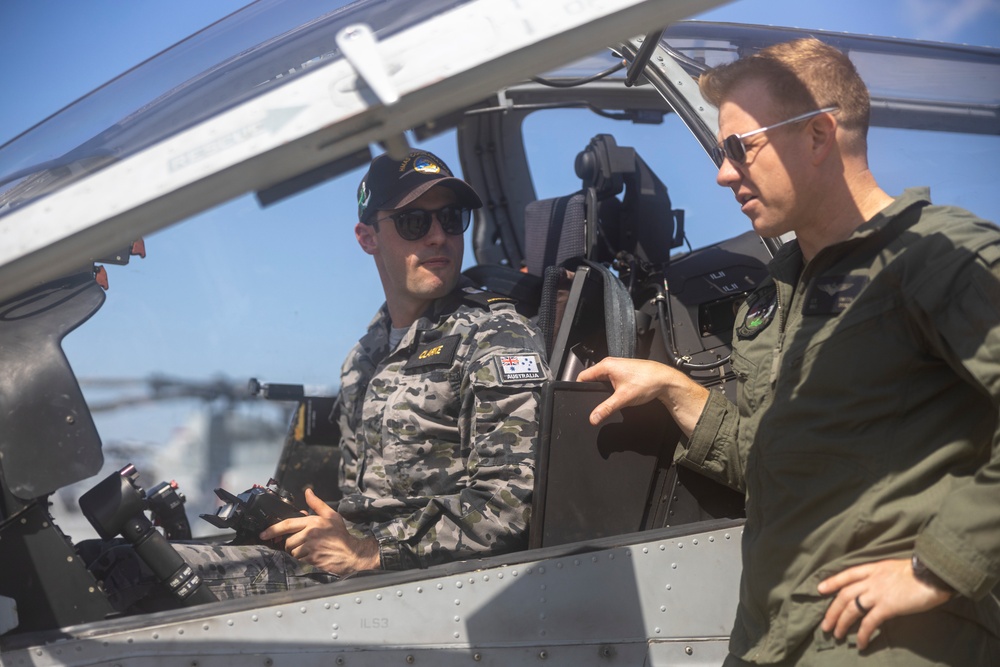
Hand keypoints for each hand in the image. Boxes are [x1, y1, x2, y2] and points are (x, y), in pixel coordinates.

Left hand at [259, 488, 379, 576]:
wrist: (351, 553)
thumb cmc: (340, 534)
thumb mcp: (331, 515)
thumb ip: (317, 504)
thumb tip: (308, 492)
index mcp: (312, 522)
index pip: (287, 524)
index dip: (272, 529)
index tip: (263, 534)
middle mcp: (309, 534)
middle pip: (287, 540)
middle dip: (290, 543)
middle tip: (300, 542)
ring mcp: (310, 547)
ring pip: (292, 551)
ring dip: (296, 551)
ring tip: (308, 548)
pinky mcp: (311, 559)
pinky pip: (299, 559)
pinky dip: (303, 558)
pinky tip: (312, 555)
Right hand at [576, 357, 707, 435]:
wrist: (666, 380)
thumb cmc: (647, 382)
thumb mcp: (623, 398)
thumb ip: (606, 409)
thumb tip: (593, 418)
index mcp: (606, 365)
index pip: (583, 376)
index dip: (579, 388)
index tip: (579, 399)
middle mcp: (611, 364)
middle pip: (592, 378)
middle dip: (592, 391)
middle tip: (595, 403)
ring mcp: (618, 367)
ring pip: (603, 380)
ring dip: (604, 390)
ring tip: (609, 399)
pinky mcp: (625, 372)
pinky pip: (612, 380)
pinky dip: (612, 389)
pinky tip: (618, 396)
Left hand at [817, 558, 953, 649]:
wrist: (933, 575)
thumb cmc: (920, 572)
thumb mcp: (896, 568)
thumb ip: (883, 576)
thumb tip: (878, 587)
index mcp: (874, 568)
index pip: (847, 575)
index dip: (832, 582)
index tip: (820, 589)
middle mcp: (871, 580)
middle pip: (844, 595)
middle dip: (832, 611)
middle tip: (825, 625)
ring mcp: (878, 593)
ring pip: (851, 609)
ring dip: (841, 623)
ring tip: (836, 634)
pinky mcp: (887, 607)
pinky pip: (869, 623)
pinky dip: (862, 634)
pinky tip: (859, 644)